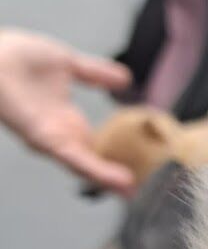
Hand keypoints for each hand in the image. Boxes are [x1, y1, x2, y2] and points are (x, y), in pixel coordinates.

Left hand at [0, 29, 134, 194]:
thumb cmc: (17, 56)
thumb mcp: (67, 62)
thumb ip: (96, 73)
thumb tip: (125, 79)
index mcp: (67, 121)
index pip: (99, 147)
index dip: (121, 157)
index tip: (146, 166)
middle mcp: (62, 136)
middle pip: (96, 165)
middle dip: (119, 179)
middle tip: (150, 188)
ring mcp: (54, 141)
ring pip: (89, 169)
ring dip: (113, 182)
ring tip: (137, 193)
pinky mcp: (46, 141)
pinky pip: (77, 161)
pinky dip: (100, 172)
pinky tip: (122, 180)